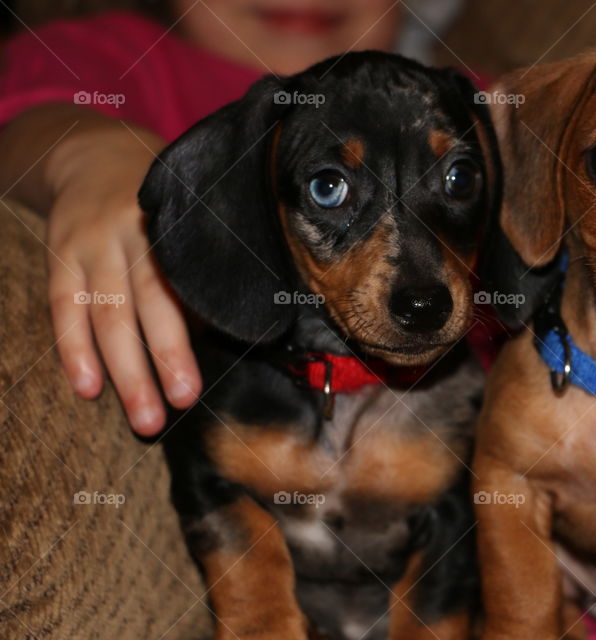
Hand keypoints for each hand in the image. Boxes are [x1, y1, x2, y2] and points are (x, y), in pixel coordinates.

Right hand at [45, 125, 200, 434]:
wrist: (96, 153)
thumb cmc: (168, 207)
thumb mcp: (195, 220)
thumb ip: (210, 269)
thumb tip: (239, 333)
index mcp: (179, 221)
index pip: (191, 279)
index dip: (203, 324)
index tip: (221, 362)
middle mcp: (133, 229)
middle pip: (149, 299)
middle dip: (167, 357)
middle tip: (181, 406)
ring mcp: (91, 240)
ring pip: (108, 312)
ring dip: (124, 370)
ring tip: (144, 419)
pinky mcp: (60, 253)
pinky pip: (64, 306)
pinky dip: (74, 349)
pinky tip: (88, 389)